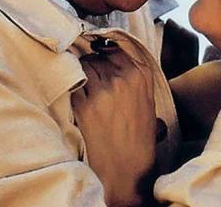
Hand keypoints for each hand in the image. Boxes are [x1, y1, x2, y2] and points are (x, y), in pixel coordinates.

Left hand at [71, 49, 155, 205]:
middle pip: (98, 57)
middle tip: (90, 72)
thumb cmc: (139, 140)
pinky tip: (78, 98)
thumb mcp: (147, 104)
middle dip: (92, 62)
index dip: (105, 50)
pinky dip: (73, 89)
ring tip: (84, 86)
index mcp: (141, 77)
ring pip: (84, 68)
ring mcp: (102, 91)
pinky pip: (74, 86)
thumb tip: (115, 60)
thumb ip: (135, 80)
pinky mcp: (84, 105)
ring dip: (82, 73)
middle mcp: (123, 79)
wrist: (126, 170)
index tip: (99, 51)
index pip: (117, 49)